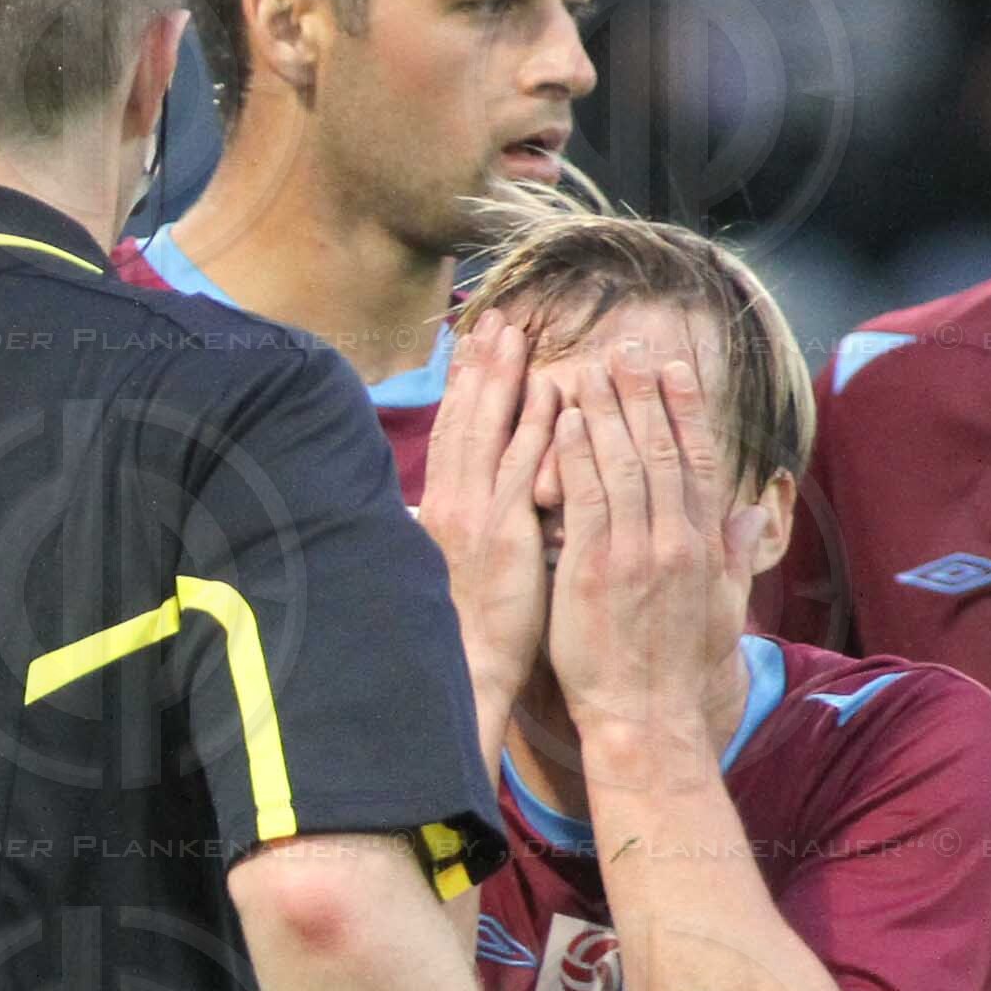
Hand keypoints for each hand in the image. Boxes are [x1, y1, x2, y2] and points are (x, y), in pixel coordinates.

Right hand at [416, 315, 556, 763]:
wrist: (466, 671)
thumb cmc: (470, 628)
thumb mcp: (461, 568)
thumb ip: (472, 526)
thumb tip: (474, 503)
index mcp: (442, 511)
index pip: (454, 435)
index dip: (465, 388)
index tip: (475, 347)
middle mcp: (452, 503)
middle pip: (464, 419)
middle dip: (479, 366)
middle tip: (494, 319)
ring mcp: (475, 512)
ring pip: (487, 430)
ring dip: (501, 378)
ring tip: (514, 333)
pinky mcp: (502, 530)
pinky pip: (521, 465)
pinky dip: (532, 424)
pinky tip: (548, 391)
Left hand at [542, 341, 761, 761]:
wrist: (646, 717)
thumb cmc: (676, 667)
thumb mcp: (723, 608)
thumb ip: (737, 554)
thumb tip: (755, 510)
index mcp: (703, 545)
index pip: (699, 460)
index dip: (687, 409)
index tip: (675, 368)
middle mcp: (674, 540)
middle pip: (661, 449)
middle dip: (642, 393)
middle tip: (625, 346)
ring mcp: (635, 552)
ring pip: (623, 464)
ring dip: (605, 411)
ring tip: (588, 368)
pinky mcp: (595, 569)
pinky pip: (585, 500)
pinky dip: (576, 457)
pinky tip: (563, 422)